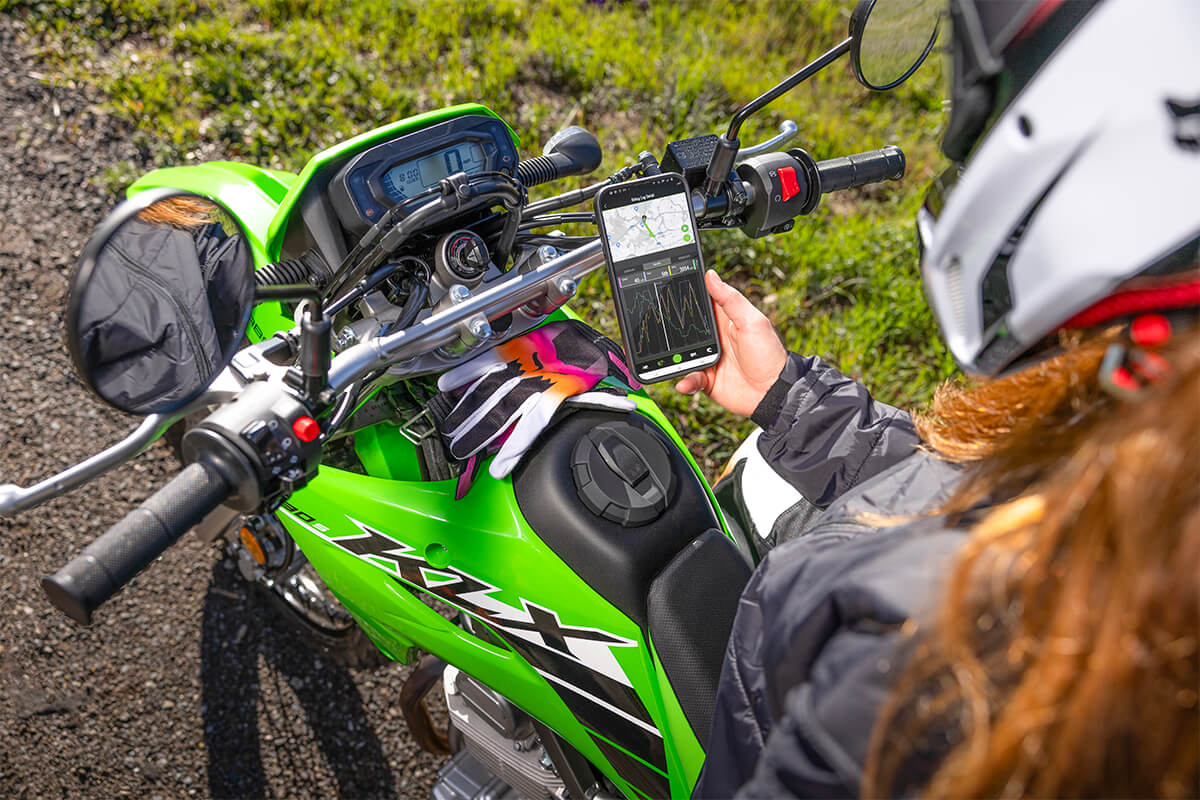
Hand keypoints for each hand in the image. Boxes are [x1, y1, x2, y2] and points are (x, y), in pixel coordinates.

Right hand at [675, 270, 787, 416]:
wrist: (774, 392)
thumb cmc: (769, 354)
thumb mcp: (752, 321)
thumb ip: (730, 299)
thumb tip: (710, 275)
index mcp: (724, 320)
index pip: (700, 303)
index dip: (685, 296)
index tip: (667, 288)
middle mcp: (713, 339)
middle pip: (685, 330)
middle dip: (672, 331)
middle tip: (659, 329)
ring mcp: (708, 359)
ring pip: (682, 356)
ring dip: (675, 359)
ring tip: (671, 362)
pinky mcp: (707, 380)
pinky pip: (690, 379)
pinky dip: (685, 382)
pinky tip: (684, 383)